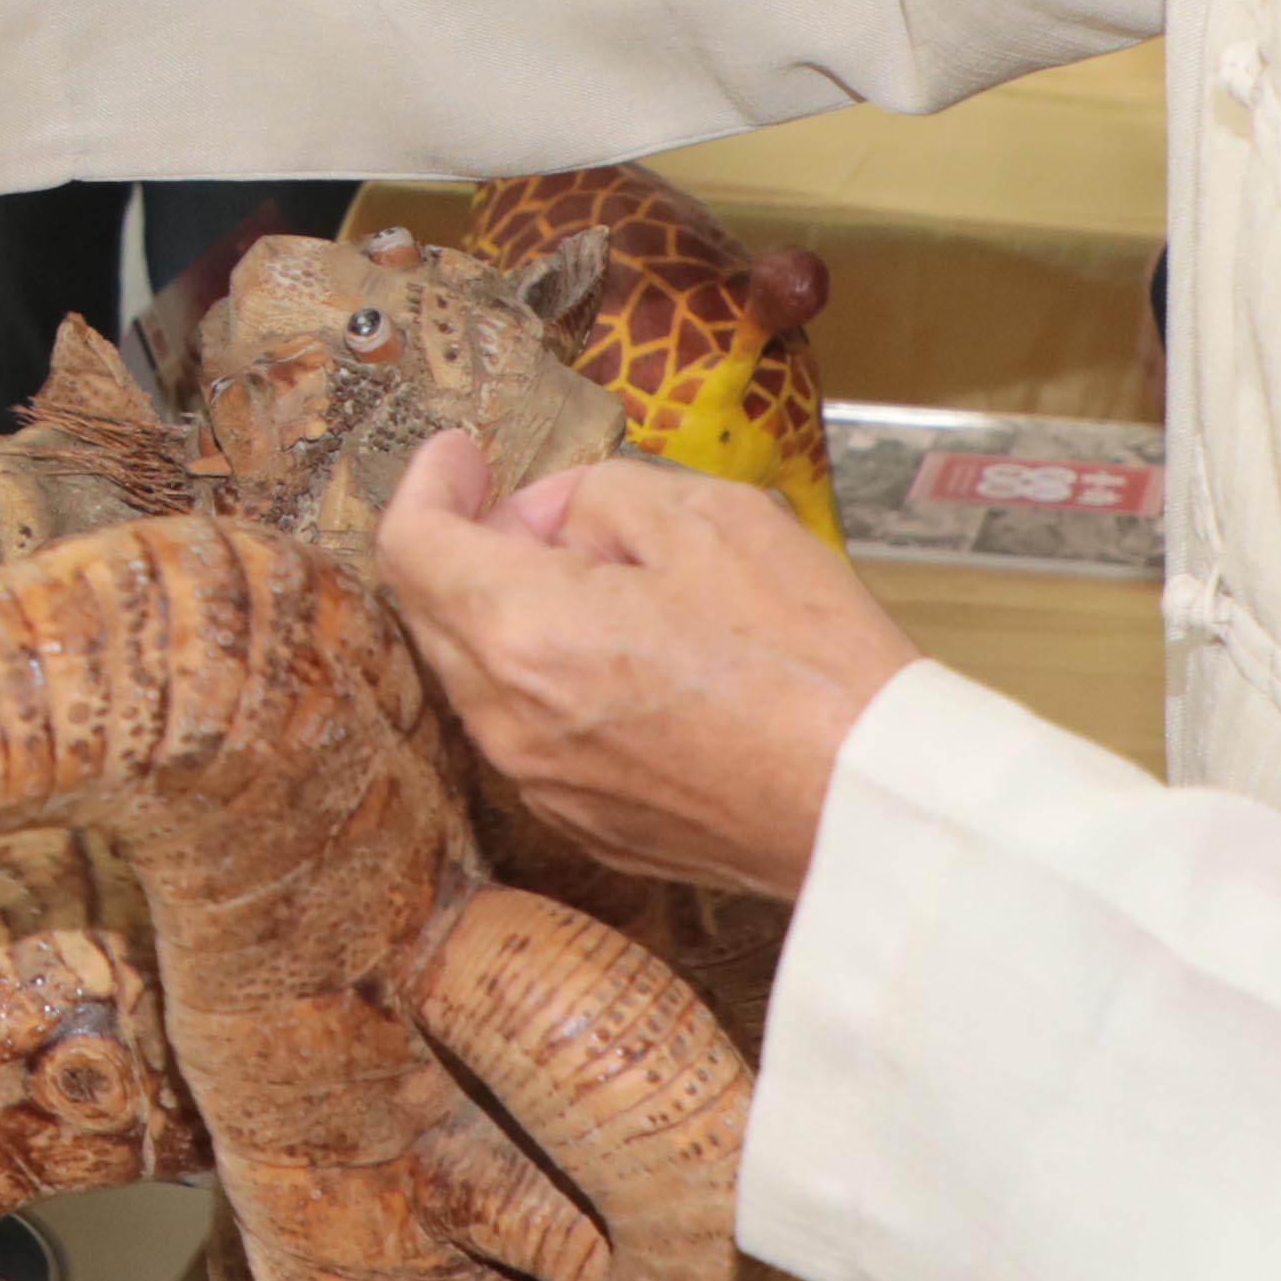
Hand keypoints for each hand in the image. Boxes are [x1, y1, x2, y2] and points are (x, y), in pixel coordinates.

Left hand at [369, 430, 919, 898]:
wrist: (869, 802)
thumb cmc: (803, 659)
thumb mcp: (710, 516)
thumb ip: (600, 495)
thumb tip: (559, 519)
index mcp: (522, 632)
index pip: (411, 547)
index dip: (427, 484)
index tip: (460, 456)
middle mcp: (507, 722)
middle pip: (435, 613)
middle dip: (475, 545)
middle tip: (553, 513)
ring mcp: (542, 785)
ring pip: (481, 677)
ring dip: (514, 615)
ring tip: (610, 582)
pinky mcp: (585, 825)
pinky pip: (531, 733)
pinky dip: (550, 681)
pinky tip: (628, 658)